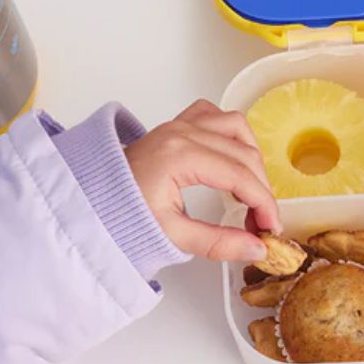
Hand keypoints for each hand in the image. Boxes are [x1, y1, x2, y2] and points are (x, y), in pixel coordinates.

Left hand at [125, 99, 280, 261]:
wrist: (93, 199)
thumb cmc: (122, 214)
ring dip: (251, 155)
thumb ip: (217, 243)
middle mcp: (183, 132)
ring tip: (251, 190)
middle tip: (262, 220)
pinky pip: (214, 115)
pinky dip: (231, 133)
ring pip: (235, 125)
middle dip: (261, 187)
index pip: (239, 175)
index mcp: (180, 156)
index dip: (263, 202)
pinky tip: (232, 157)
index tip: (271, 227)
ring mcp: (180, 123)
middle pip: (243, 152)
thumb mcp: (171, 236)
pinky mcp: (177, 124)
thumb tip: (256, 248)